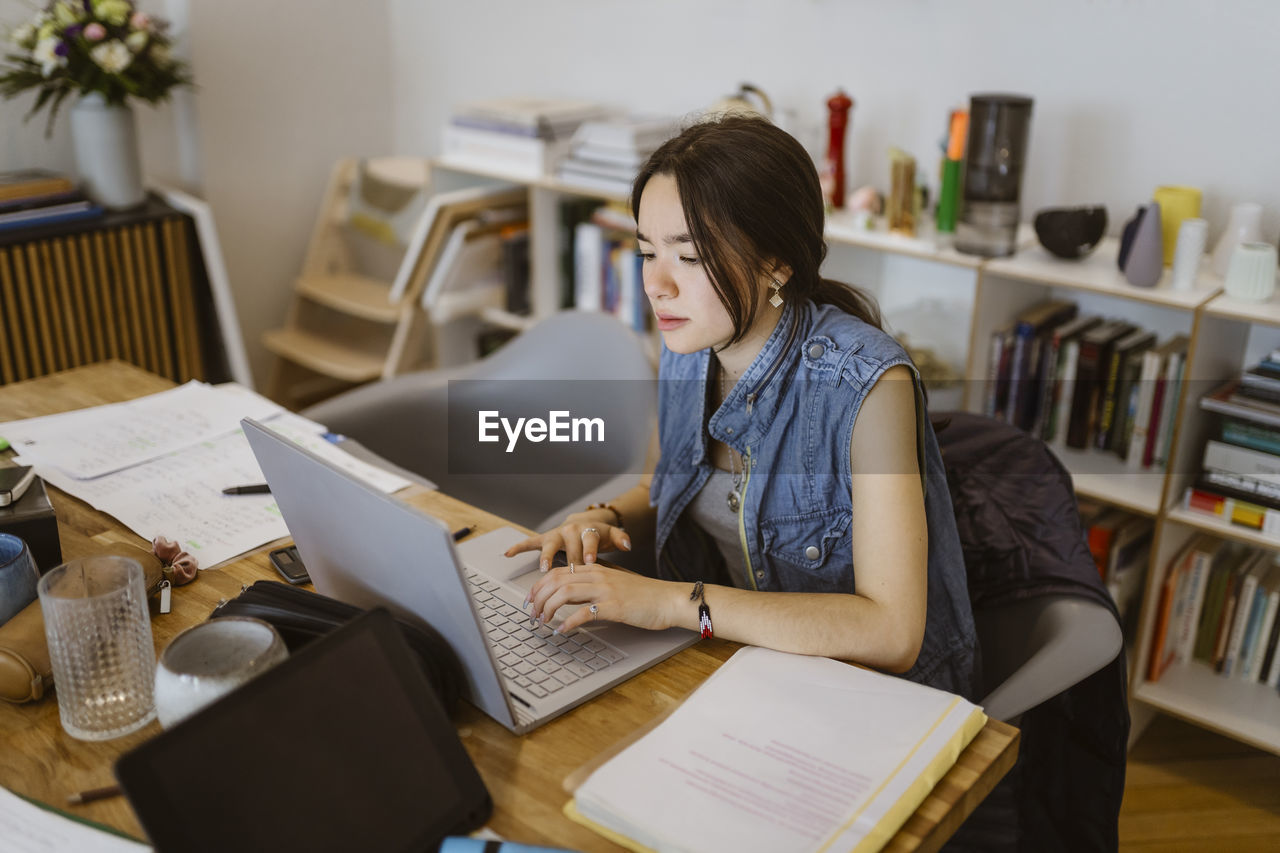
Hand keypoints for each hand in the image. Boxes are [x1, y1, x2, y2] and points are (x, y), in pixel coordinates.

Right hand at [503, 510, 629, 570]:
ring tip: (542, 567)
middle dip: (568, 560)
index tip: (589, 561)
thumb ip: (621, 539)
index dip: (589, 551)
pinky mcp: (544, 539)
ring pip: (548, 545)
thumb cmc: (599, 535)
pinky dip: (519, 547)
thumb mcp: (612, 535)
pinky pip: (529, 543)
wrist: (586, 523)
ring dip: (545, 556)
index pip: (589, 541)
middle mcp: (570, 532)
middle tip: (567, 572)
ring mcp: (556, 535)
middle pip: (568, 547)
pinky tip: (508, 554)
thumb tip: (627, 544)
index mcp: (587, 532)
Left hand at [525, 562, 676, 633]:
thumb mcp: (616, 582)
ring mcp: (605, 590)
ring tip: (543, 622)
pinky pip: (584, 613)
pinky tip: (562, 631)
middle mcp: (598, 576)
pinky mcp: (613, 607)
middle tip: (531, 613)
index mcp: (597, 569)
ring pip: (565, 593)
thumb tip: (573, 592)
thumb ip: (595, 584)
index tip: (531, 598)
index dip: (539, 585)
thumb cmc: (645, 595)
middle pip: (556, 581)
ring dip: (548, 608)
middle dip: (538, 597)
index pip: (558, 571)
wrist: (669, 599)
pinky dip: (568, 623)